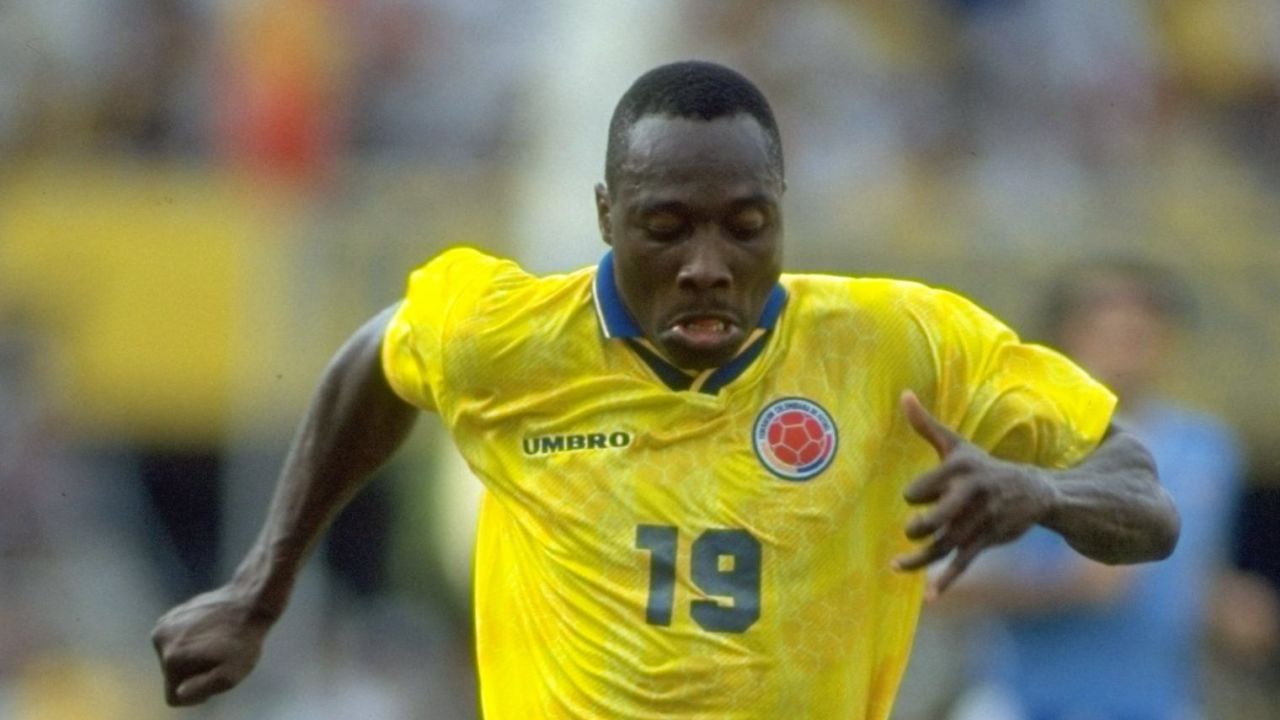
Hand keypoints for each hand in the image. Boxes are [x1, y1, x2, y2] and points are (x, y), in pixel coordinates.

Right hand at [151, 585, 273, 705]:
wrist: (249, 601)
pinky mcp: (169, 615)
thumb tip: (180, 693)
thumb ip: (202, 688)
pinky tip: (210, 631)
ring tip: (216, 642)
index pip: (175, 696)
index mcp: (171, 660)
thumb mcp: (231, 675)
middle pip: (173, 676)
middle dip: (194, 672)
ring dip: (192, 656)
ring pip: (174, 658)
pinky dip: (191, 640)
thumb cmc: (243, 641)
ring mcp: (163, 626)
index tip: (216, 673)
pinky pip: (175, 642)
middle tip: (218, 655)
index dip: (197, 691)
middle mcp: (160, 641)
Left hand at [892, 390, 1055, 598]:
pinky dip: (948, 580)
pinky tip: (931, 596)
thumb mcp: (958, 445)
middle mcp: (971, 497)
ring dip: (920, 559)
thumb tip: (903, 394)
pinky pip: (963, 563)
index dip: (916, 495)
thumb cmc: (984, 466)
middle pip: (937, 518)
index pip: (927, 486)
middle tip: (912, 528)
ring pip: (945, 544)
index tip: (913, 497)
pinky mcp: (986, 542)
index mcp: (962, 470)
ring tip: (895, 565)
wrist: (1034, 491)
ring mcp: (980, 522)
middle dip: (920, 527)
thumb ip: (926, 425)